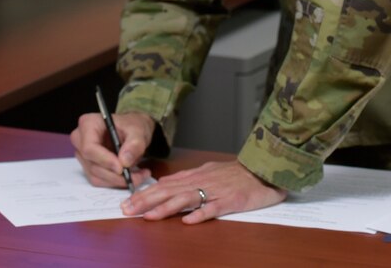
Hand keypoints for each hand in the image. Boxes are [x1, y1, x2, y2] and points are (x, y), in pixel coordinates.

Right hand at [70, 110, 153, 189]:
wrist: (132, 130)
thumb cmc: (132, 126)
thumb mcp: (138, 130)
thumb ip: (134, 144)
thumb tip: (125, 161)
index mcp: (88, 124)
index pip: (89, 148)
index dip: (104, 160)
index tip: (122, 168)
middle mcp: (81, 140)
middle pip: (92, 164)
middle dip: (115, 175)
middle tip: (137, 176)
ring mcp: (83, 155)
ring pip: (96, 175)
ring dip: (117, 181)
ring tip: (139, 176)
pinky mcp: (88, 166)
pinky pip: (99, 180)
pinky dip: (115, 182)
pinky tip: (132, 177)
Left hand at [123, 159, 285, 223]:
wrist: (264, 168)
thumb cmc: (237, 172)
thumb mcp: (208, 170)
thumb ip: (186, 177)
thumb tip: (164, 182)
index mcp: (196, 175)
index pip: (165, 185)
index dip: (145, 193)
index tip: (127, 202)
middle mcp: (202, 182)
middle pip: (170, 191)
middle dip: (147, 201)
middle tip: (127, 209)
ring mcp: (216, 191)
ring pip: (187, 198)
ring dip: (166, 208)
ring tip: (149, 216)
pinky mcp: (232, 201)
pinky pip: (214, 208)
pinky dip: (201, 214)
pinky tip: (188, 221)